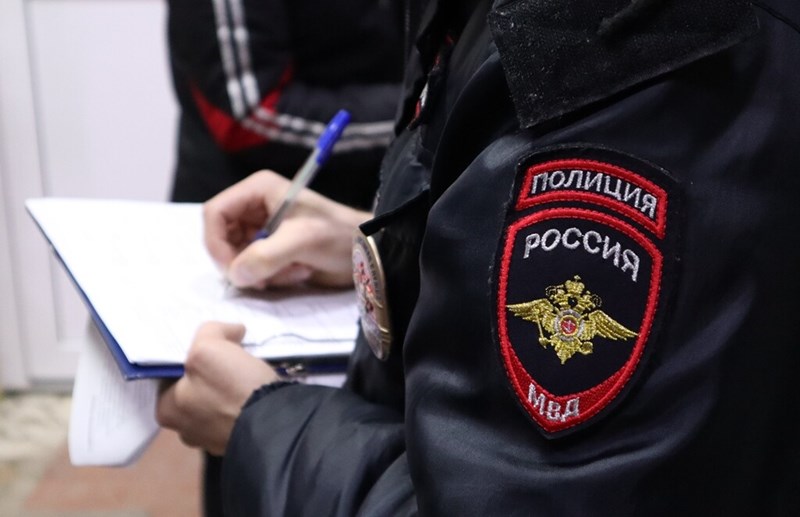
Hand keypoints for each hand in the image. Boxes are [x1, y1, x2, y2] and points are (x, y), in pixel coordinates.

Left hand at [156, 322, 279, 455]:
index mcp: (167, 410)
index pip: (174, 373)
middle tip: (233, 356)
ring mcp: (214, 440)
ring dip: (231, 388)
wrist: (274, 426)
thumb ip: (210, 332)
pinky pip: (238, 413)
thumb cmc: (232, 389)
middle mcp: (185, 430)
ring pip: (218, 402)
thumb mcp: (210, 347)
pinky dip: (245, 401)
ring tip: (249, 372)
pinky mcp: (240, 441)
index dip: (193, 354)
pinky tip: (258, 390)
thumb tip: (232, 331)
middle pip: (196, 388)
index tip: (213, 346)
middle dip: (212, 373)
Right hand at [203, 170, 372, 289]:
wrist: (366, 252)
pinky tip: (298, 272)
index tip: (231, 269)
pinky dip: (271, 277)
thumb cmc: (338, 236)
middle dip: (241, 261)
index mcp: (258, 189)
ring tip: (292, 271)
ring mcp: (263, 228)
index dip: (215, 242)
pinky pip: (254, 267)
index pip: (215, 213)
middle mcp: (256, 206)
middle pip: (222, 237)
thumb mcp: (302, 240)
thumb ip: (265, 256)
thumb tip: (234, 275)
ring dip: (260, 272)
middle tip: (265, 277)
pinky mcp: (272, 249)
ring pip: (237, 256)